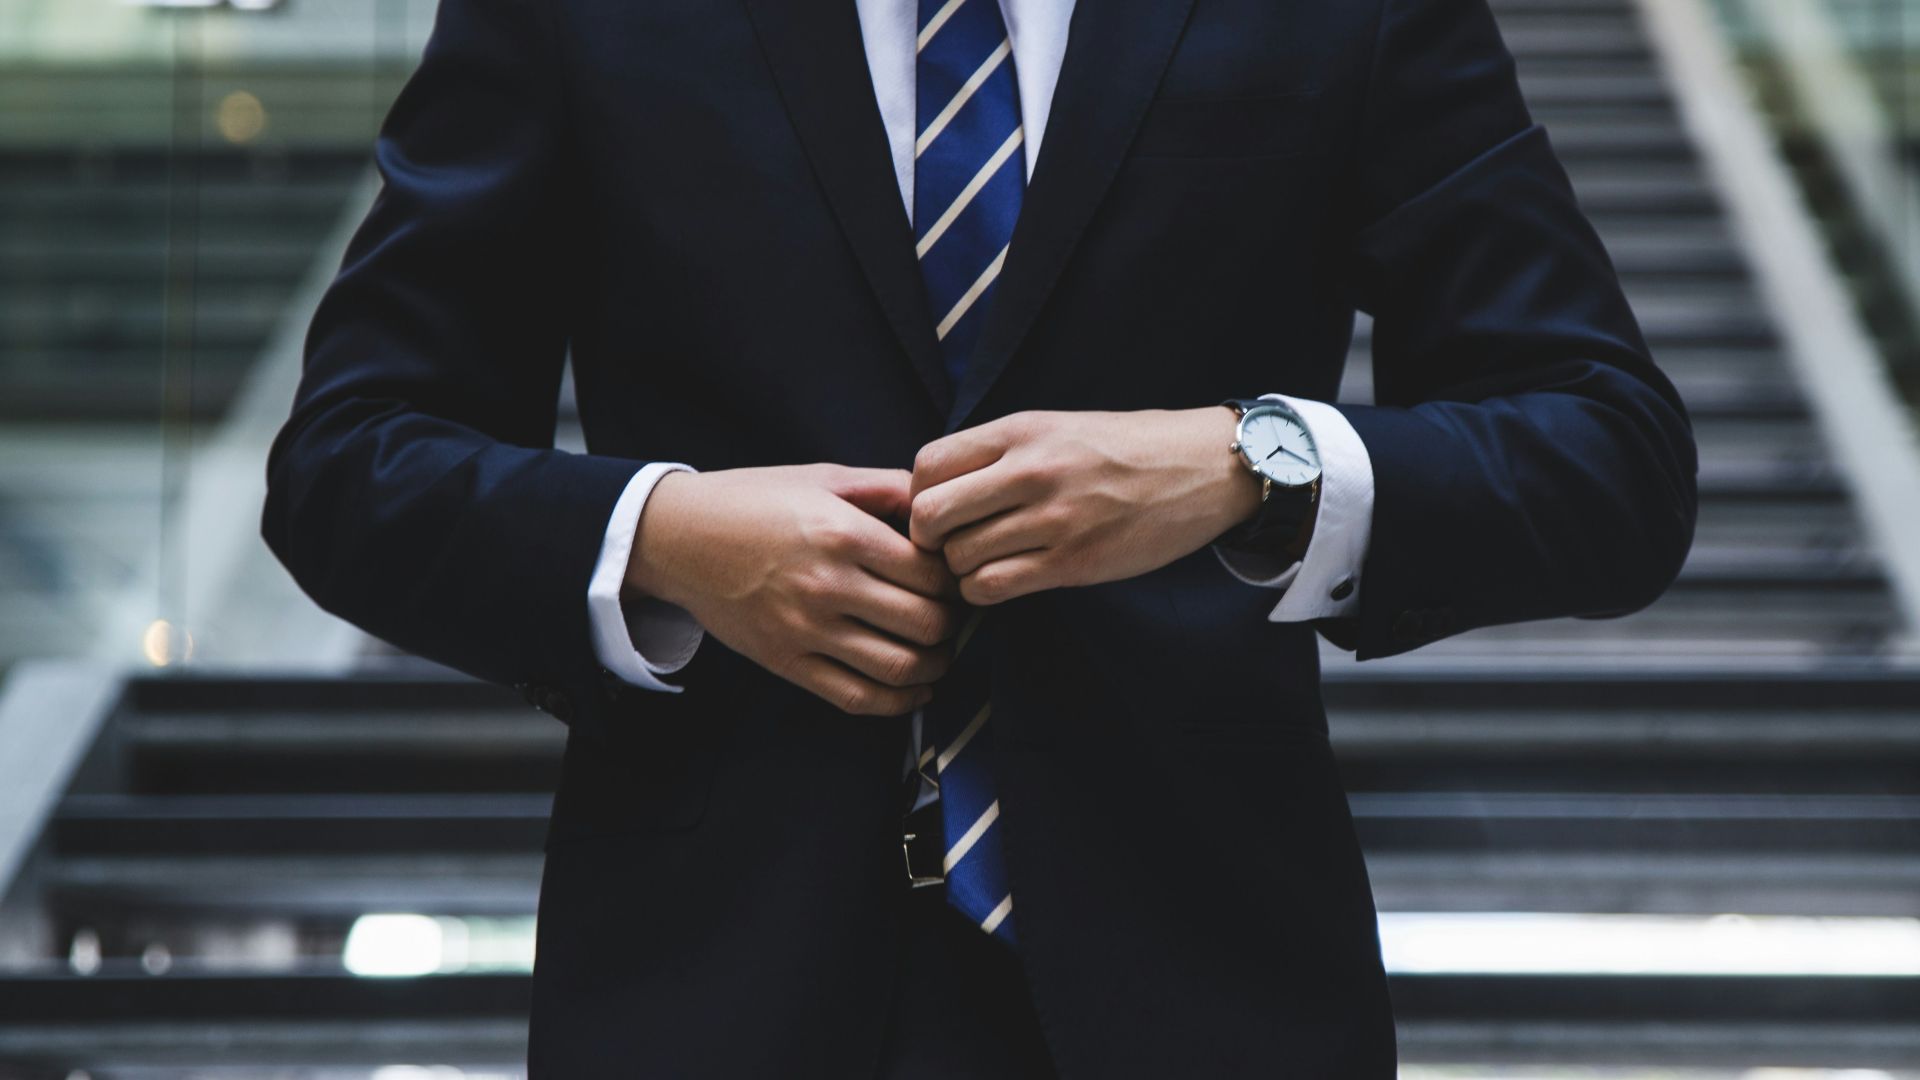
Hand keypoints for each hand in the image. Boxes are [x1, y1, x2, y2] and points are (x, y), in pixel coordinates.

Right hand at [626, 465, 962, 714]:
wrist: (679, 538)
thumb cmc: (754, 501)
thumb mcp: (823, 477)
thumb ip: (887, 488)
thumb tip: (941, 504)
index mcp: (843, 533)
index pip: (932, 574)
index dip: (956, 580)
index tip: (955, 578)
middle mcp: (828, 585)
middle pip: (926, 623)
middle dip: (952, 624)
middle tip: (953, 615)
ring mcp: (806, 630)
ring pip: (900, 667)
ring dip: (935, 666)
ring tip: (939, 652)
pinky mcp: (786, 662)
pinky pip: (857, 697)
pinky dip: (899, 703)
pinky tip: (915, 689)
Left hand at [909, 408, 1263, 605]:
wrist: (1201, 468)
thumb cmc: (1124, 449)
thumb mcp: (1055, 427)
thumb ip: (998, 452)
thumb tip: (935, 487)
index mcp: (1020, 431)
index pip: (927, 465)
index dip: (918, 495)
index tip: (940, 509)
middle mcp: (1030, 471)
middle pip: (929, 516)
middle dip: (929, 538)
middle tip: (950, 545)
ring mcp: (1052, 519)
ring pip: (959, 559)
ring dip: (960, 570)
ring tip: (984, 562)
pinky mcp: (1073, 562)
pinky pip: (993, 587)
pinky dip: (984, 592)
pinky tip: (1003, 581)